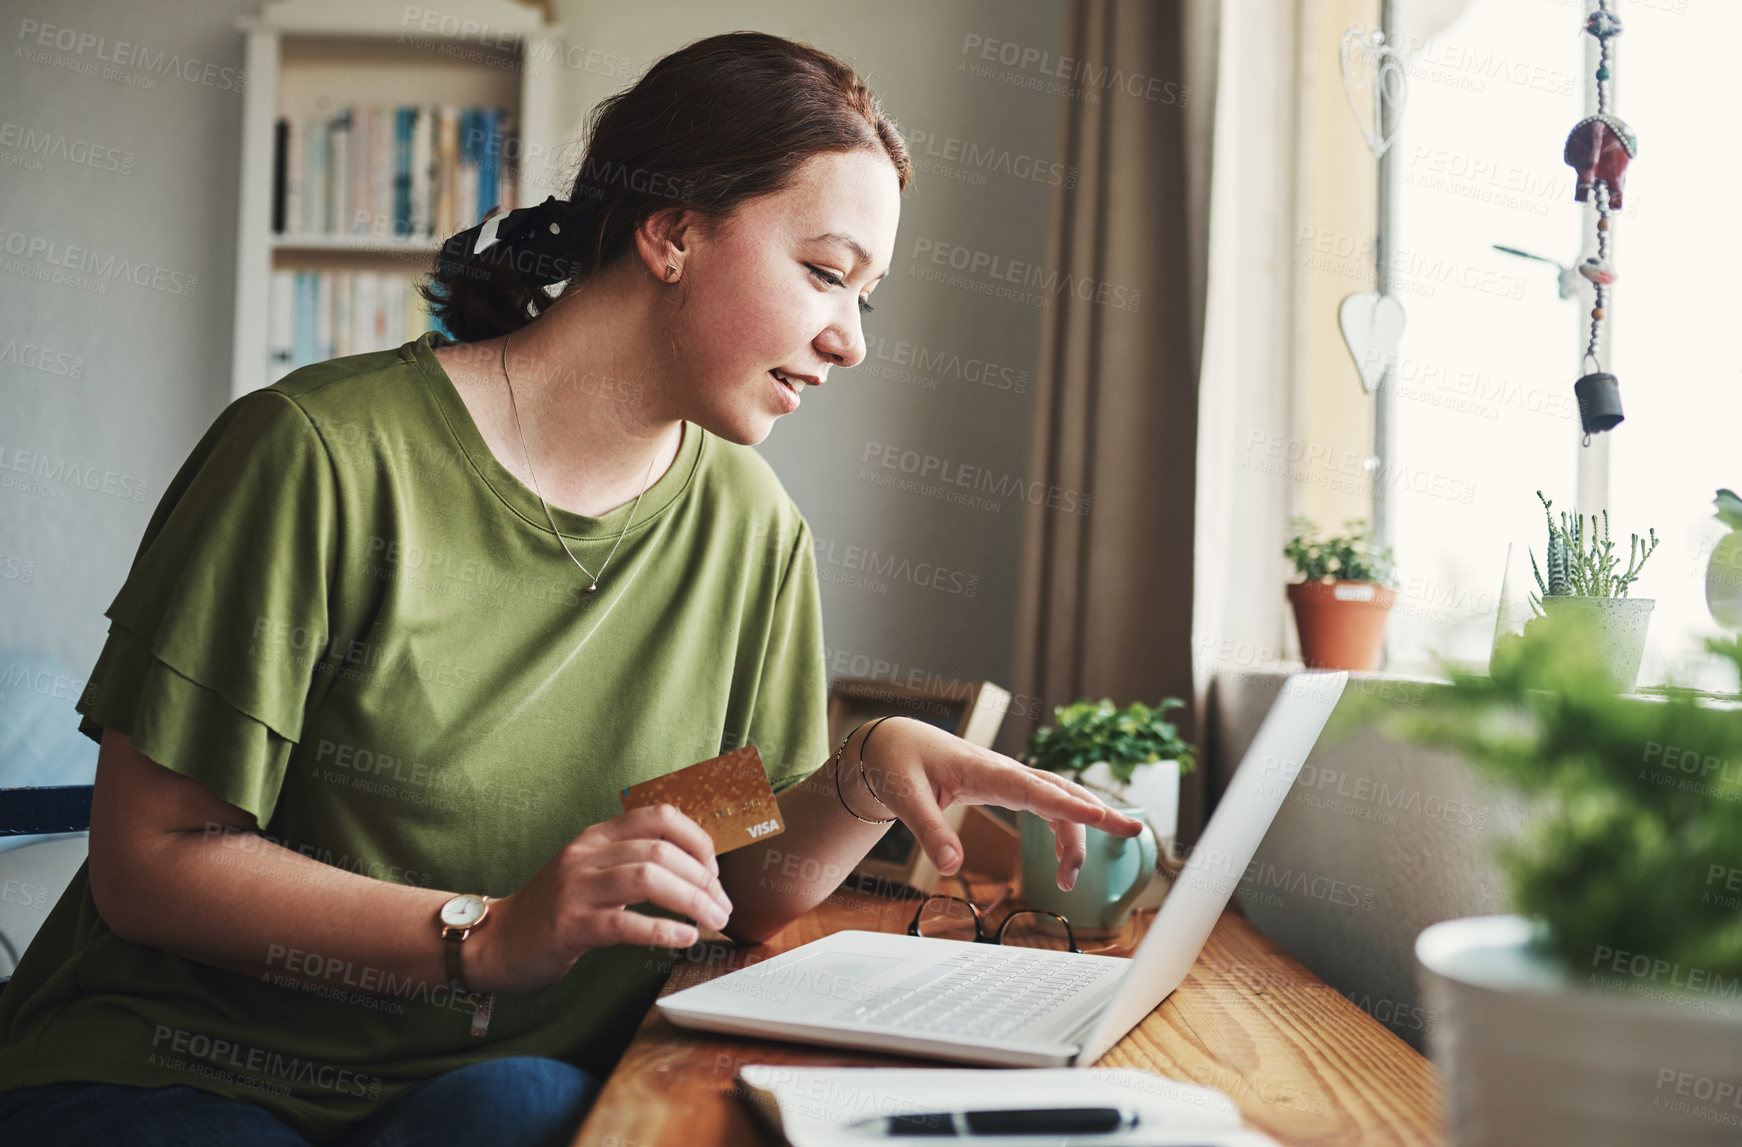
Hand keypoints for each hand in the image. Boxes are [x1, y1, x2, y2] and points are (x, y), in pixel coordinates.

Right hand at [468, 804, 732, 995]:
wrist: (496, 942)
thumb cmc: (554, 911)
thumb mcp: (591, 871)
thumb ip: (631, 861)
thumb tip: (696, 870)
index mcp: (597, 836)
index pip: (659, 816)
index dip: (698, 840)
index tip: (715, 870)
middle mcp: (586, 854)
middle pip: (660, 850)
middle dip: (703, 878)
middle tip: (722, 905)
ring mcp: (575, 888)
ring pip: (647, 878)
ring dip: (691, 900)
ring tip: (713, 920)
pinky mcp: (568, 925)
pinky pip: (625, 923)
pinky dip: (663, 930)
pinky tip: (684, 938)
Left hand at [846, 717, 1144, 891]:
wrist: (895, 743)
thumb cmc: (899, 764)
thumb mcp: (905, 798)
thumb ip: (930, 831)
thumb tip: (952, 868)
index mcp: (985, 770)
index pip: (1037, 789)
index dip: (1071, 804)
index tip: (1104, 817)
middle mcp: (1005, 771)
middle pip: (1061, 792)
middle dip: (1098, 813)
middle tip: (1134, 835)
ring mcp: (1009, 778)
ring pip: (1058, 800)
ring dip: (1076, 834)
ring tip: (1070, 881)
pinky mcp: (1007, 787)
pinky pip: (1047, 804)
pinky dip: (1063, 829)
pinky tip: (1064, 860)